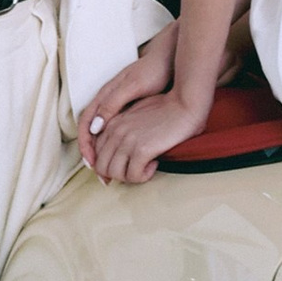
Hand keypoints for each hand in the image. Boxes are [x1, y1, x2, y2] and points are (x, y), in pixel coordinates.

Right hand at [80, 42, 173, 158]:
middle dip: (92, 153)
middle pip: (91, 131)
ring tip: (110, 169)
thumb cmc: (153, 70)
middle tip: (99, 173)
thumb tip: (96, 127)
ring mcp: (120, 104)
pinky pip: (116, 129)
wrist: (172, 59)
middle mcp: (108, 101)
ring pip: (103, 132)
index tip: (91, 162)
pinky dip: (115, 144)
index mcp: (105, 95)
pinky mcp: (132, 108)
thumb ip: (113, 103)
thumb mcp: (133, 86)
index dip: (85, 144)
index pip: (86, 123)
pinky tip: (124, 155)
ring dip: (103, 151)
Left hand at [85, 87, 212, 183]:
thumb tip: (122, 150)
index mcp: (112, 122)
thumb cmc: (167, 108)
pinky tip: (154, 165)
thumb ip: (125, 128)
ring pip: (114, 174)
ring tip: (145, 168)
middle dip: (117, 175)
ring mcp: (127, 140)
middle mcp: (115, 131)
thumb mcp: (137, 114)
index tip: (123, 170)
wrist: (185, 103)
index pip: (96, 153)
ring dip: (130, 177)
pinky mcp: (141, 149)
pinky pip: (133, 175)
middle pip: (101, 166)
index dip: (107, 166)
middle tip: (134, 171)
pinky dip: (143, 176)